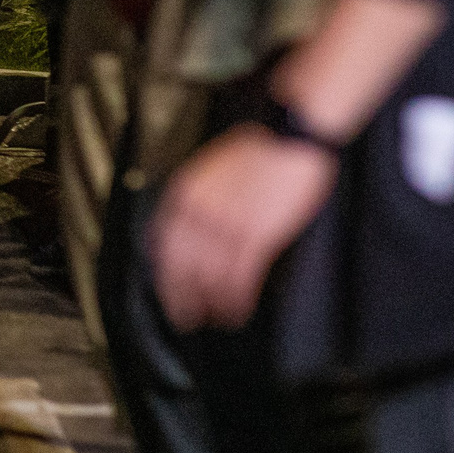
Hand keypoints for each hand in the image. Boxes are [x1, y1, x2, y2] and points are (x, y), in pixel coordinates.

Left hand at [150, 124, 338, 329]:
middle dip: (180, 296)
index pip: (162, 243)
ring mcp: (228, 225)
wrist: (291, 134)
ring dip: (209, 304)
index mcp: (185, 192)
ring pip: (208, 276)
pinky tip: (235, 310)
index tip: (166, 288)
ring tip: (212, 318)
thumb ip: (199, 198)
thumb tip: (192, 225)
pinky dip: (235, 299)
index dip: (164, 272)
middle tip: (182, 317)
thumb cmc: (260, 147)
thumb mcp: (213, 169)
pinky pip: (239, 277)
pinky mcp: (257, 235)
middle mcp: (199, 212)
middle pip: (180, 265)